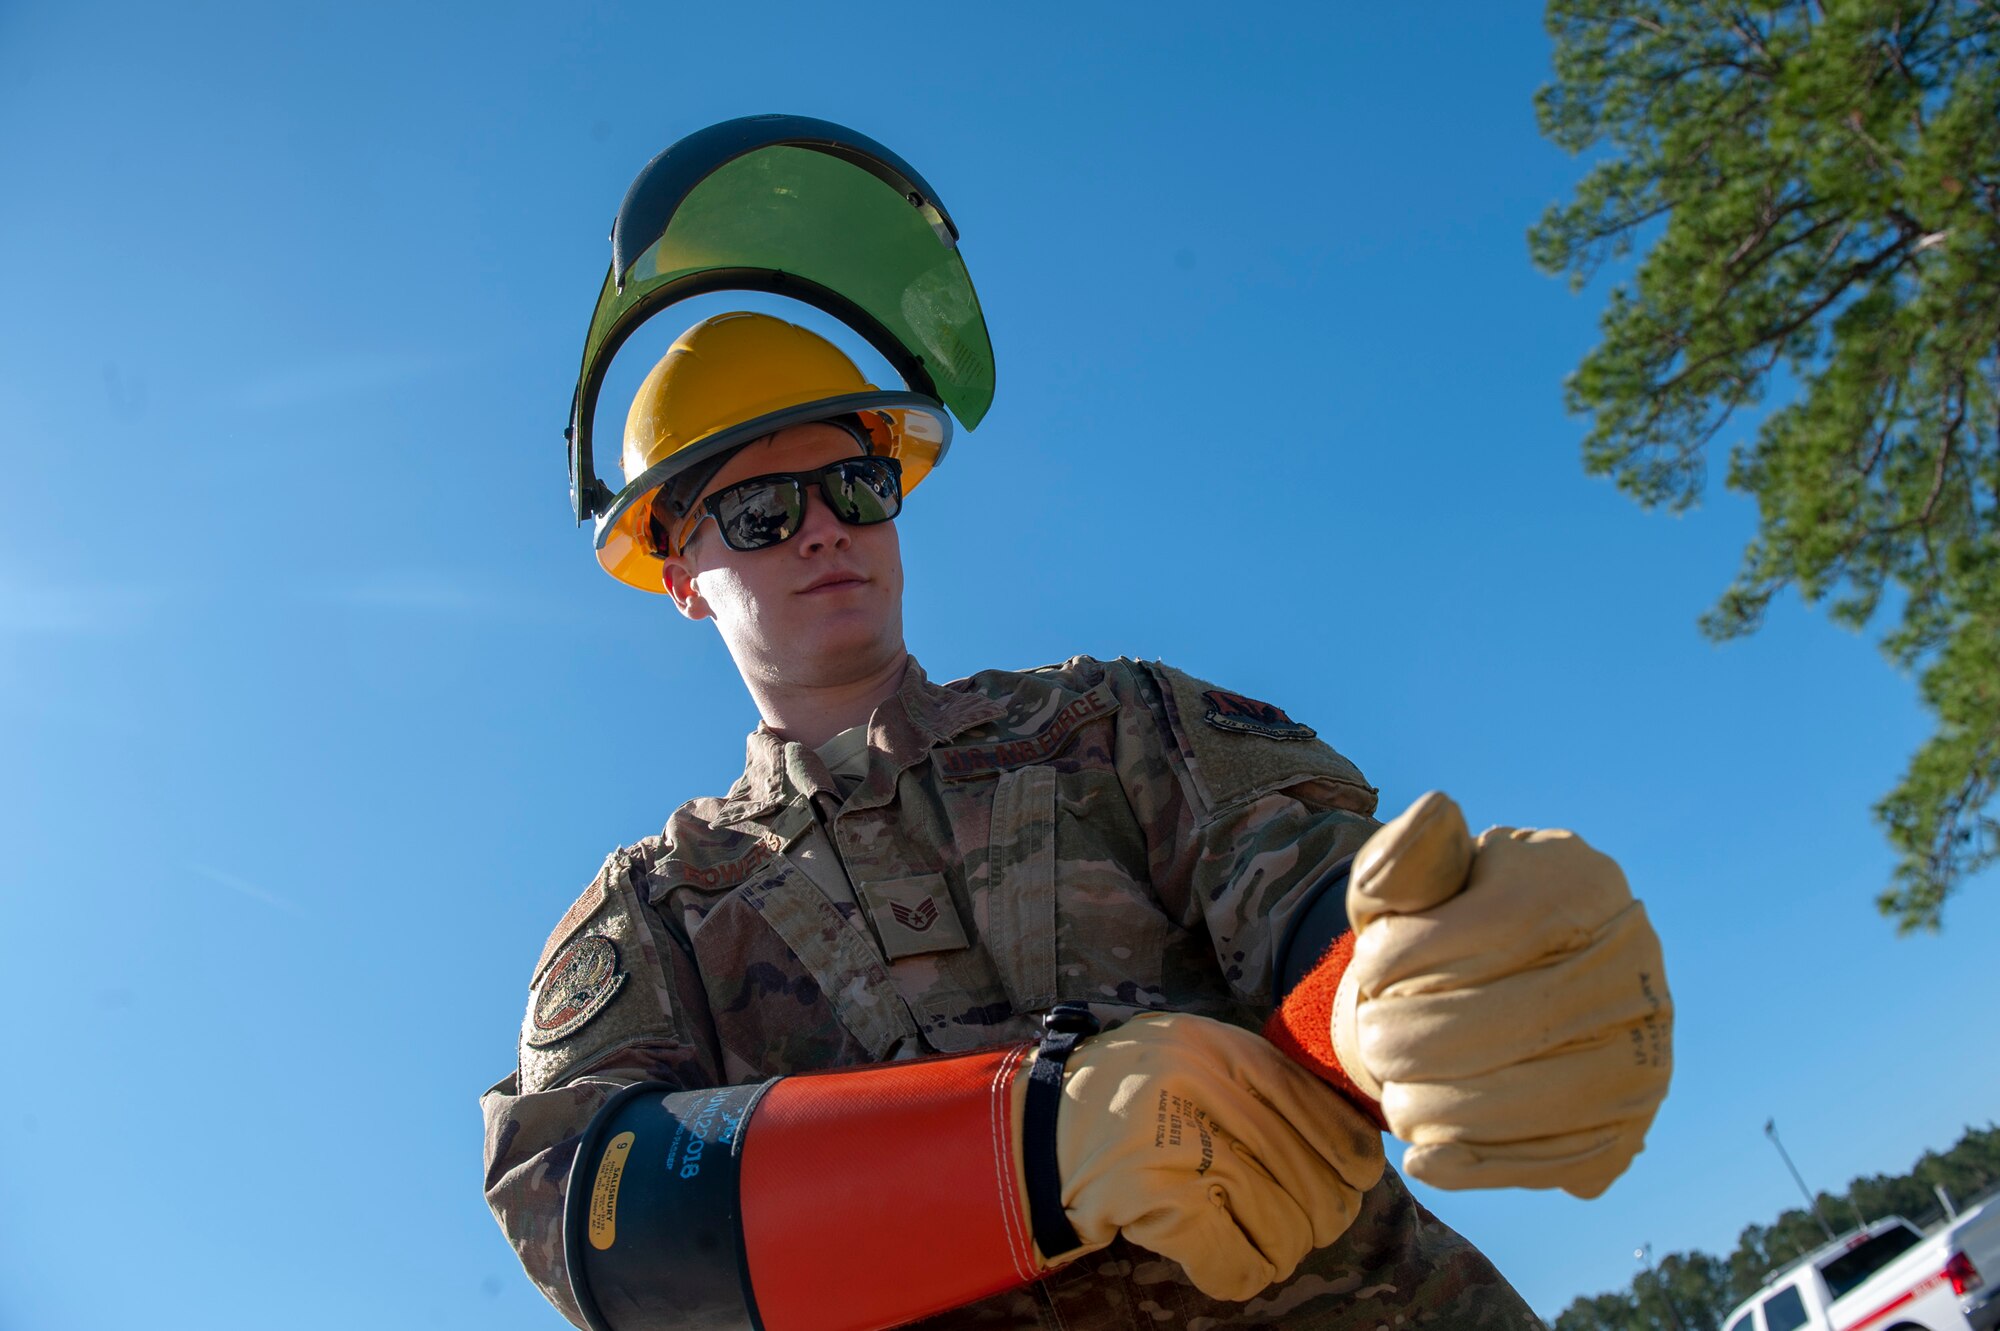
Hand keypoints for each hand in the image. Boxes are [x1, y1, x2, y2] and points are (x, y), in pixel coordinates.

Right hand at [1056, 1012, 1383, 1300]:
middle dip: (1319, 1213)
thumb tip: (1362, 1146)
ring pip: (1285, 1227)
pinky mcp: (1155, 1199)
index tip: (1354, 1178)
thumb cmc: (1132, 1098)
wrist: (1038, 1131)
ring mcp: (1178, 1144)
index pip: (1322, 1112)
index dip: (1353, 1156)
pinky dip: (1242, 1271)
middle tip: (1303, 1221)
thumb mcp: (1196, 1058)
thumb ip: (1262, 1083)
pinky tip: (1225, 1258)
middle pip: (1313, 1179)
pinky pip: (1239, 1261)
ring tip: (1259, 1240)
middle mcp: (1203, 1087)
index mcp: (1221, 1048)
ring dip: (1280, 1248)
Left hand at [1330, 791, 1671, 1198]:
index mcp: (1588, 885)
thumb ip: (1409, 853)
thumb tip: (1436, 813)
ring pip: (1522, 1099)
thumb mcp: (1417, 879)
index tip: (1369, 965)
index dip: (1409, 956)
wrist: (1500, 989)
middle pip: (1505, 1021)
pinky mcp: (1626, 1133)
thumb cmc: (1442, 924)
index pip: (1496, 927)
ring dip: (1427, 1101)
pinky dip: (1471, 1164)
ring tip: (1390, 1081)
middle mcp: (1637, 970)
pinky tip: (1422, 1152)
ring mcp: (1645, 1058)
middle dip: (1407, 1036)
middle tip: (1369, 1036)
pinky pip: (1545, 1162)